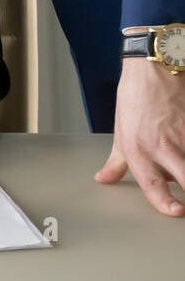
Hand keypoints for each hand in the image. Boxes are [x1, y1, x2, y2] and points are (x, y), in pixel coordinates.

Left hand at [94, 58, 184, 215]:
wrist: (152, 68)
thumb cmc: (135, 98)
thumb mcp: (120, 131)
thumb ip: (115, 162)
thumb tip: (104, 179)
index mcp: (138, 149)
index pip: (152, 184)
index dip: (165, 203)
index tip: (176, 212)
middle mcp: (161, 145)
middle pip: (183, 178)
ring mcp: (182, 134)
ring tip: (182, 167)